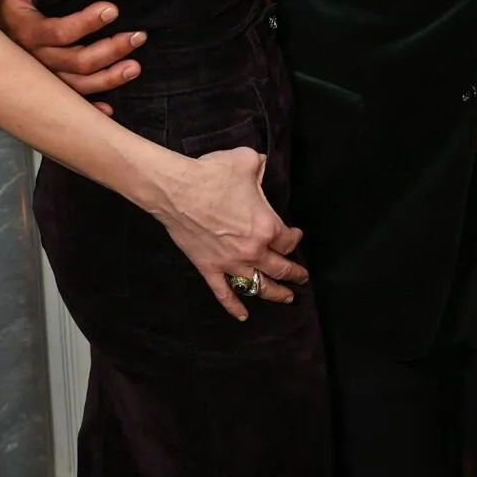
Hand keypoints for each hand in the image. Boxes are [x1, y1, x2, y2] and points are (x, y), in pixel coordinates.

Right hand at [0, 0, 143, 115]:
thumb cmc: (2, 8)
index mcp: (26, 33)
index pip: (61, 32)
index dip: (87, 22)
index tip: (112, 9)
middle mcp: (35, 61)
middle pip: (78, 61)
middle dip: (111, 50)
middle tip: (138, 37)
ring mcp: (43, 80)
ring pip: (79, 86)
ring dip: (110, 78)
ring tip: (135, 67)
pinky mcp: (48, 91)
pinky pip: (70, 104)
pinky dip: (89, 110)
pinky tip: (109, 110)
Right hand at [156, 144, 307, 320]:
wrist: (175, 189)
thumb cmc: (211, 174)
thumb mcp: (246, 161)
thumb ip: (261, 165)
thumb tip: (263, 163)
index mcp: (266, 227)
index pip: (289, 241)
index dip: (295, 239)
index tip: (296, 236)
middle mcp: (252, 250)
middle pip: (279, 268)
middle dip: (294, 274)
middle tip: (301, 278)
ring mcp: (230, 262)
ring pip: (258, 285)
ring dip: (274, 293)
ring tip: (285, 297)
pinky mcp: (209, 268)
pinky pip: (224, 293)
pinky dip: (234, 306)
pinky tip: (243, 316)